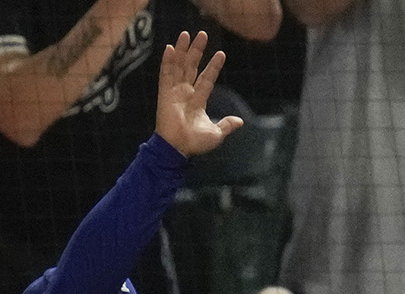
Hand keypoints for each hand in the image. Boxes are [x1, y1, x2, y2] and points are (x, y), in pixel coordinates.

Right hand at [156, 31, 243, 156]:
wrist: (178, 148)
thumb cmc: (194, 143)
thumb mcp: (216, 133)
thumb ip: (226, 125)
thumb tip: (240, 121)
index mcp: (197, 100)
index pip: (207, 78)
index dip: (213, 66)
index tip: (221, 54)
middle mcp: (185, 92)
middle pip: (192, 66)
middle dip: (197, 50)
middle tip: (202, 34)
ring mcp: (174, 91)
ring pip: (179, 65)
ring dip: (183, 50)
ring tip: (187, 34)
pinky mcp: (164, 93)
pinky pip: (166, 74)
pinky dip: (168, 61)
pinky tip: (171, 48)